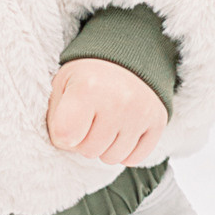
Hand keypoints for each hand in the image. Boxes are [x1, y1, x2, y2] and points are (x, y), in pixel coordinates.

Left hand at [45, 59, 169, 164]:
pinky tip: (122, 131)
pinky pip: (134, 159)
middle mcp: (117, 101)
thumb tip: (65, 145)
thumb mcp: (62, 84)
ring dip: (105, 147)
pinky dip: (125, 151)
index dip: (63, 134)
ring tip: (105, 124)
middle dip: (84, 141)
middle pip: (89, 151)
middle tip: (89, 120)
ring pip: (112, 158)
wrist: (128, 56)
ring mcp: (140, 113)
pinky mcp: (158, 121)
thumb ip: (56, 117)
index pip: (66, 138)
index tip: (68, 121)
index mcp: (87, 89)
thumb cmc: (89, 75)